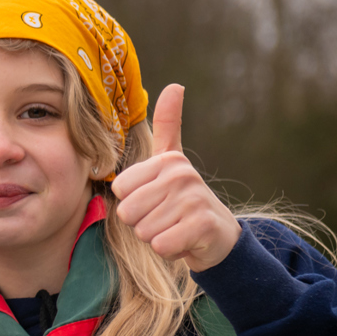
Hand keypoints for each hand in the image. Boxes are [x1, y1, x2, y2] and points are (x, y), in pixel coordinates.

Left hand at [111, 83, 240, 270]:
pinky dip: (169, 250)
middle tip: (165, 217)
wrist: (217, 235)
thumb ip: (167, 124)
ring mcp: (193, 199)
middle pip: (128, 212)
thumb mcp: (171, 160)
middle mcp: (181, 174)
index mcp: (167, 159)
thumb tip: (175, 85)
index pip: (120, 191)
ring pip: (143, 230)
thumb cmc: (182, 198)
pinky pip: (160, 245)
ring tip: (176, 227)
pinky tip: (184, 241)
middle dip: (142, 223)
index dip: (132, 203)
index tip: (155, 199)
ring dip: (156, 236)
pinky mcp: (202, 226)